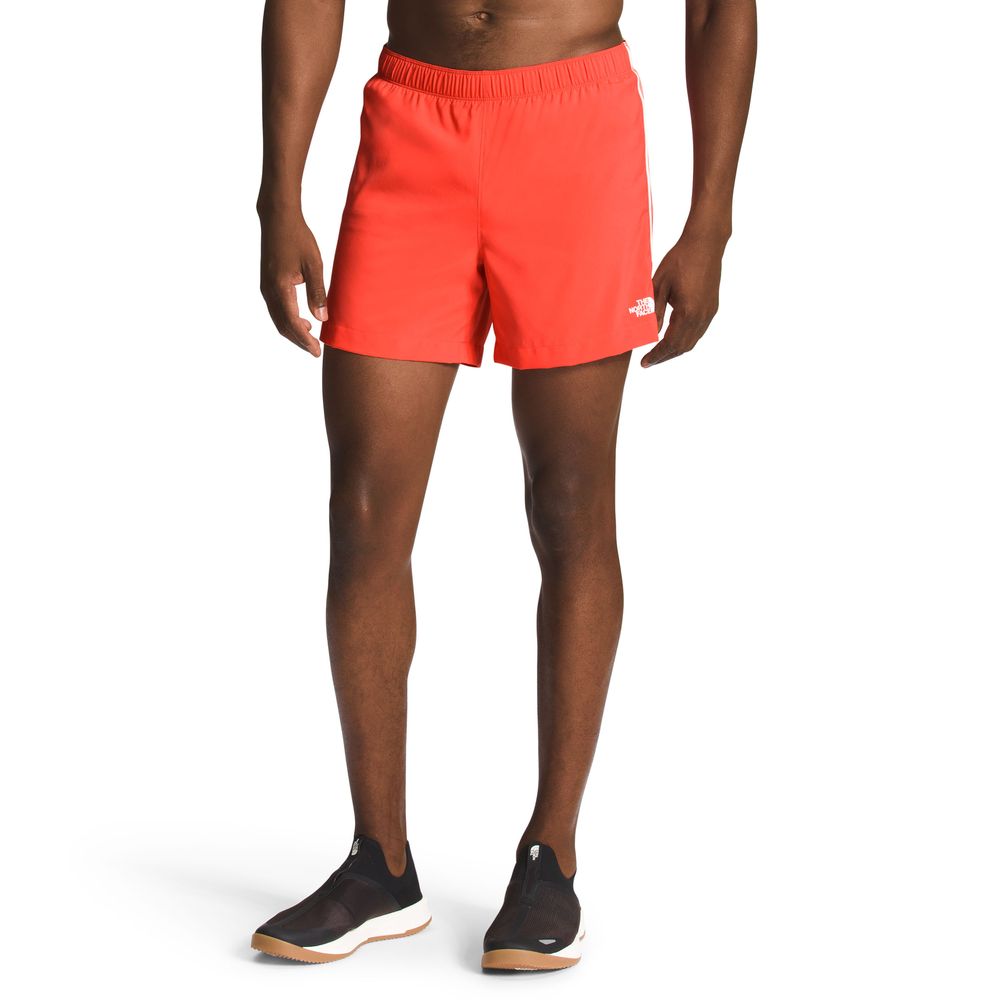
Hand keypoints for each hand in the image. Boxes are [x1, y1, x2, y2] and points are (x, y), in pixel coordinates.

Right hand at [258, 206, 326, 356]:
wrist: (277, 218)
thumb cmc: (298, 238)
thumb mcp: (314, 265)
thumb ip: (317, 292)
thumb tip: (321, 318)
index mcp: (280, 288)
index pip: (292, 323)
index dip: (305, 340)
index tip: (317, 351)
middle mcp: (269, 291)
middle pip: (282, 326)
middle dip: (299, 341)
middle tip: (315, 351)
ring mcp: (266, 287)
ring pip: (278, 319)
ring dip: (293, 331)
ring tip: (310, 338)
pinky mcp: (267, 283)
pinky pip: (276, 309)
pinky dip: (288, 320)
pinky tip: (302, 319)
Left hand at [641, 232, 724, 367]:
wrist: (705, 243)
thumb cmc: (679, 260)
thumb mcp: (659, 285)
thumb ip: (655, 312)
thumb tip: (650, 334)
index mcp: (688, 312)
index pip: (670, 343)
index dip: (657, 355)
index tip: (644, 363)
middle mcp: (702, 316)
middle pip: (682, 347)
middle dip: (665, 356)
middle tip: (649, 361)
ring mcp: (709, 313)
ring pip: (692, 341)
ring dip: (676, 350)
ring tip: (660, 352)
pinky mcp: (712, 307)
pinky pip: (699, 331)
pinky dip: (685, 339)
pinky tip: (674, 337)